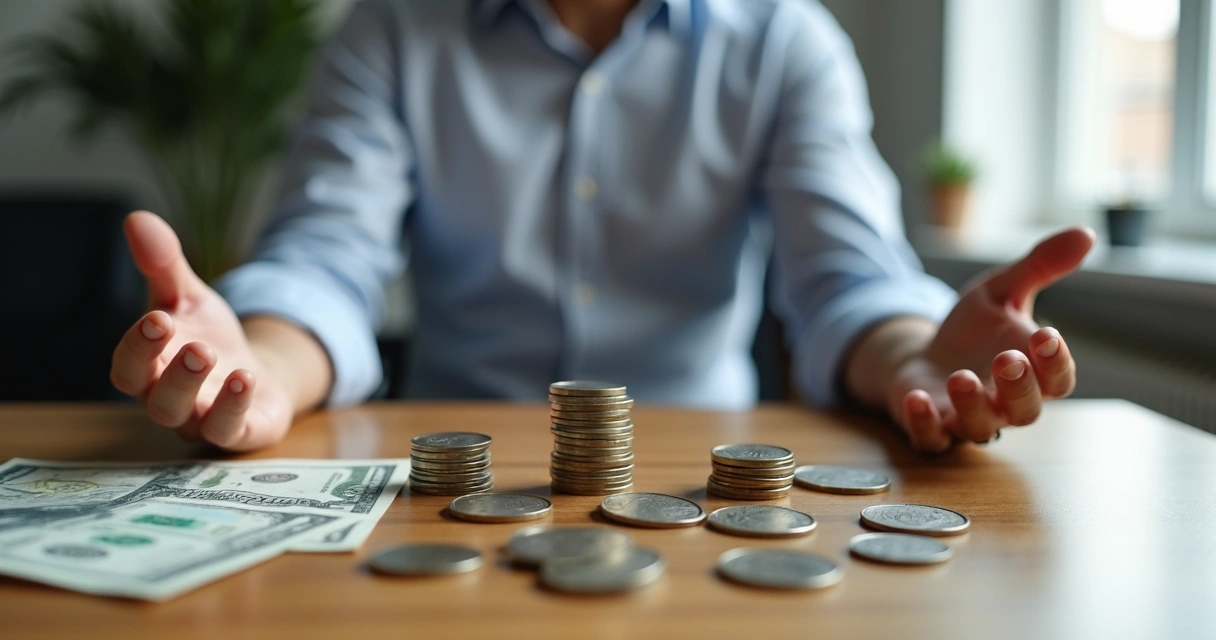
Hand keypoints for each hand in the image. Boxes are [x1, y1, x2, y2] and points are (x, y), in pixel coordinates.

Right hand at [110, 212, 293, 449]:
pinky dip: (235, 407)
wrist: (255, 374)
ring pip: (188, 418)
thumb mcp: (190, 298)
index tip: (157, 319)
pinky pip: (229, 430)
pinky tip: (247, 378)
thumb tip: (137, 218)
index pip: (128, 367)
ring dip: (200, 390)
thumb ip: (163, 265)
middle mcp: (168, 401)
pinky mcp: (238, 433)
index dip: (137, 347)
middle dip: (173, 372)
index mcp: (149, 369)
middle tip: (195, 345)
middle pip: (156, 399)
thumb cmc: (209, 338)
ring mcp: (202, 421)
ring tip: (214, 356)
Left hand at [890, 227, 1095, 451]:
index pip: (1057, 380)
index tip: (1047, 334)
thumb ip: (1039, 267)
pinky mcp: (930, 427)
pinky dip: (925, 423)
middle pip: (1025, 411)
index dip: (1056, 362)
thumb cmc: (972, 330)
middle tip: (1008, 358)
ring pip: (980, 428)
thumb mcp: (1001, 291)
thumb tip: (1086, 232)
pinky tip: (918, 398)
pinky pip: (931, 439)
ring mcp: (966, 419)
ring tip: (961, 376)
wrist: (923, 354)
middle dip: (1019, 387)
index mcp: (1031, 374)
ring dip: (972, 404)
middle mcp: (1004, 404)